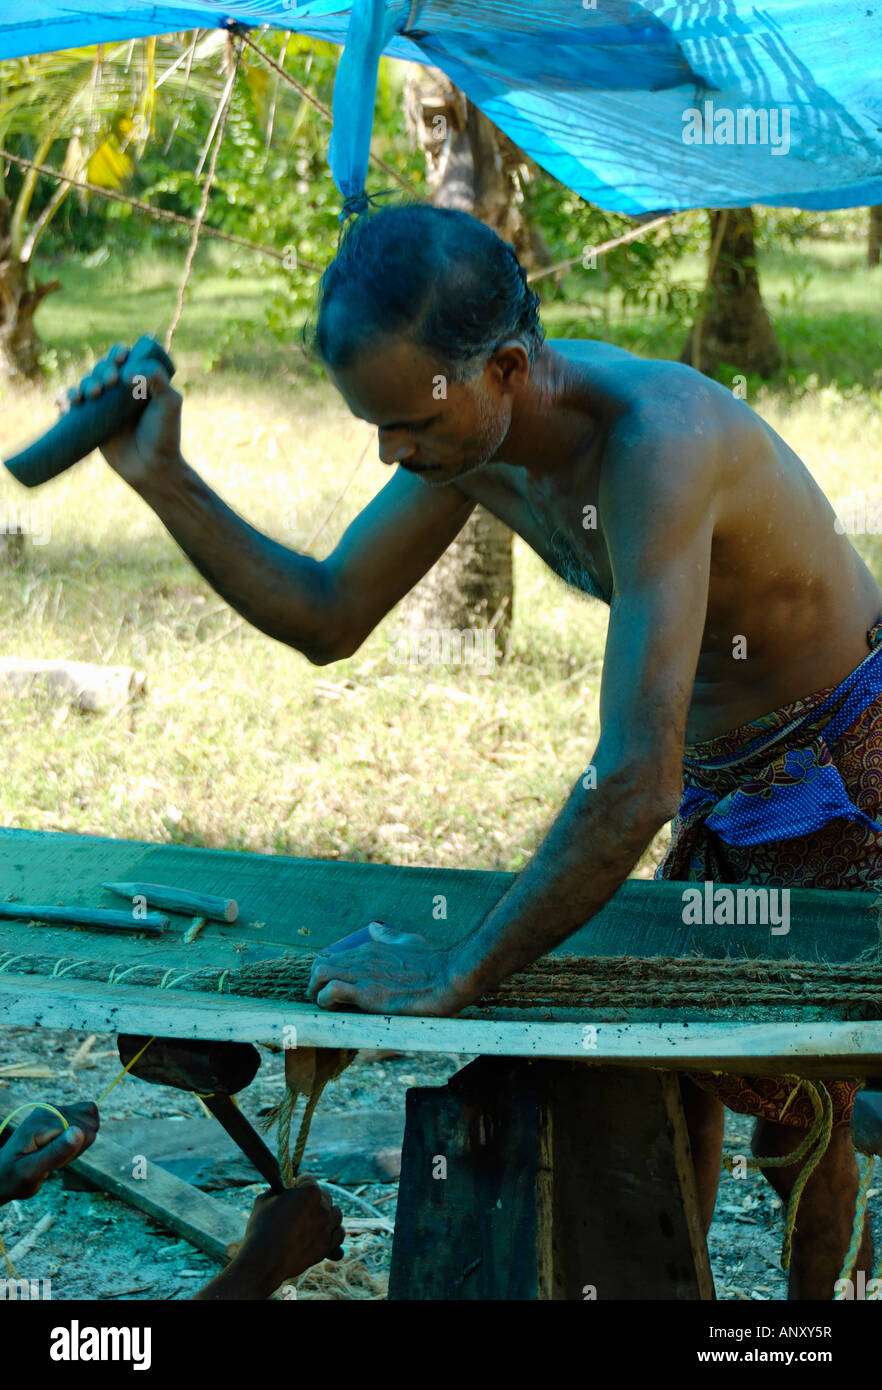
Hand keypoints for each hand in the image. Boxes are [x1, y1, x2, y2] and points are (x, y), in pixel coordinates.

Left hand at [0, 1101, 98, 1203]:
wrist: (1, 1175)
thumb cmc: (13, 1178)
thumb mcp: (32, 1172)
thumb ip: (56, 1152)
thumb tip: (79, 1132)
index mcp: (42, 1122)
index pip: (83, 1131)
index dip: (75, 1152)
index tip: (53, 1164)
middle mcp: (50, 1109)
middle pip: (89, 1124)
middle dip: (77, 1147)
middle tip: (52, 1160)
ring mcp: (54, 1110)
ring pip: (90, 1119)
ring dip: (79, 1141)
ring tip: (55, 1154)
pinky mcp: (58, 1113)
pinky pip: (85, 1117)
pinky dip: (80, 1135)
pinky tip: (62, 1146)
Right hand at [60, 342, 183, 486]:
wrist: (151, 468)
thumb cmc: (164, 436)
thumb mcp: (169, 403)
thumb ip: (156, 378)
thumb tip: (126, 371)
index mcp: (142, 382)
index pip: (126, 358)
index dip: (119, 353)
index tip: (121, 359)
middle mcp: (122, 392)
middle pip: (103, 367)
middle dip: (103, 369)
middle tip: (111, 383)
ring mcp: (106, 406)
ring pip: (88, 382)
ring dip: (86, 382)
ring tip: (95, 394)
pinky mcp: (92, 421)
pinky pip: (75, 403)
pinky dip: (70, 397)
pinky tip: (73, 401)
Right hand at [214, 1180, 343, 1297]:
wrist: (264, 1261)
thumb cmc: (262, 1227)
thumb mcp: (265, 1199)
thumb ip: (279, 1191)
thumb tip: (283, 1189)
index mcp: (310, 1191)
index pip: (307, 1179)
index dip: (296, 1184)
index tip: (290, 1191)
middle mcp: (323, 1207)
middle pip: (324, 1196)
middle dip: (312, 1199)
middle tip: (298, 1208)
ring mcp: (327, 1227)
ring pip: (336, 1214)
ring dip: (327, 1214)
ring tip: (313, 1220)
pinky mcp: (327, 1246)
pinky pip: (338, 1235)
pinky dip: (333, 1233)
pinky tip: (324, 1233)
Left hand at [308, 922, 463, 1015]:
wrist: (448, 977)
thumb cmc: (433, 962)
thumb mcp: (409, 942)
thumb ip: (390, 936)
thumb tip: (375, 928)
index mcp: (370, 949)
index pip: (332, 957)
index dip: (327, 974)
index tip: (332, 989)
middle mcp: (362, 959)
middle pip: (320, 964)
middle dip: (315, 984)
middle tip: (324, 1000)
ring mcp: (364, 975)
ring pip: (319, 974)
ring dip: (316, 992)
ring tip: (326, 1005)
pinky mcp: (367, 993)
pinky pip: (331, 991)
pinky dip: (327, 1001)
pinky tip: (336, 1009)